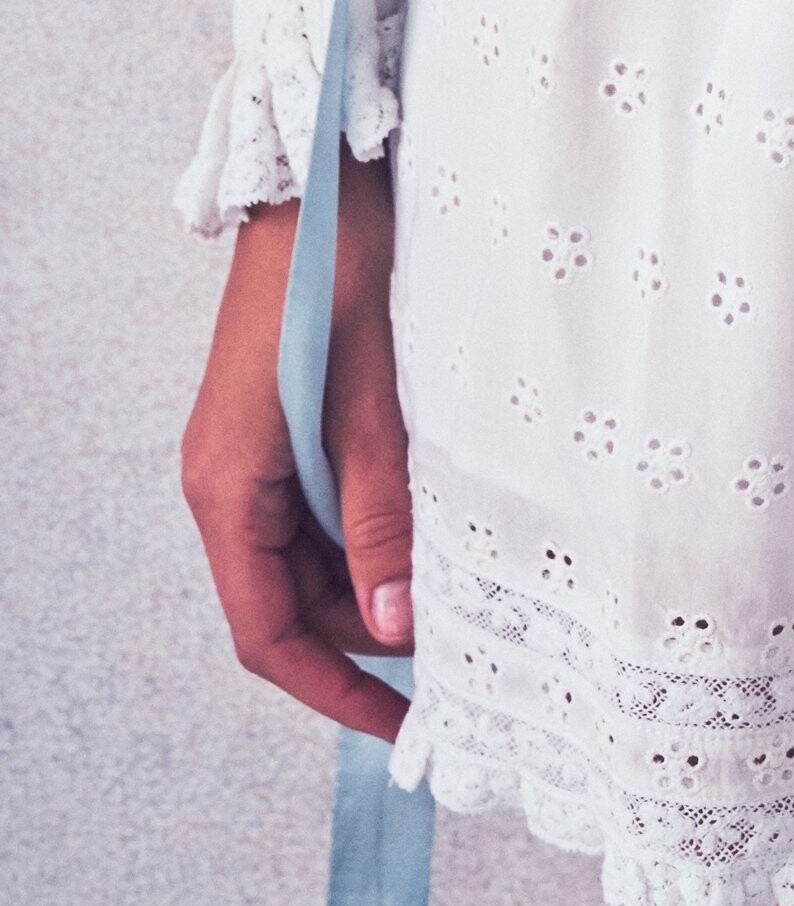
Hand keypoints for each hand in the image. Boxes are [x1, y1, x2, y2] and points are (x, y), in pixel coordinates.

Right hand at [180, 152, 412, 743]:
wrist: (322, 180)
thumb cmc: (339, 272)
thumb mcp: (370, 401)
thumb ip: (378, 511)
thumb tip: (395, 618)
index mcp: (227, 487)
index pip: (267, 631)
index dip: (332, 689)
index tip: (398, 725)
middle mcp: (227, 481)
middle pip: (289, 600)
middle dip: (364, 637)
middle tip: (455, 656)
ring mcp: (251, 455)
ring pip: (307, 558)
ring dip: (371, 582)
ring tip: (455, 595)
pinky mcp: (281, 425)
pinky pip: (318, 508)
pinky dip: (369, 531)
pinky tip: (427, 528)